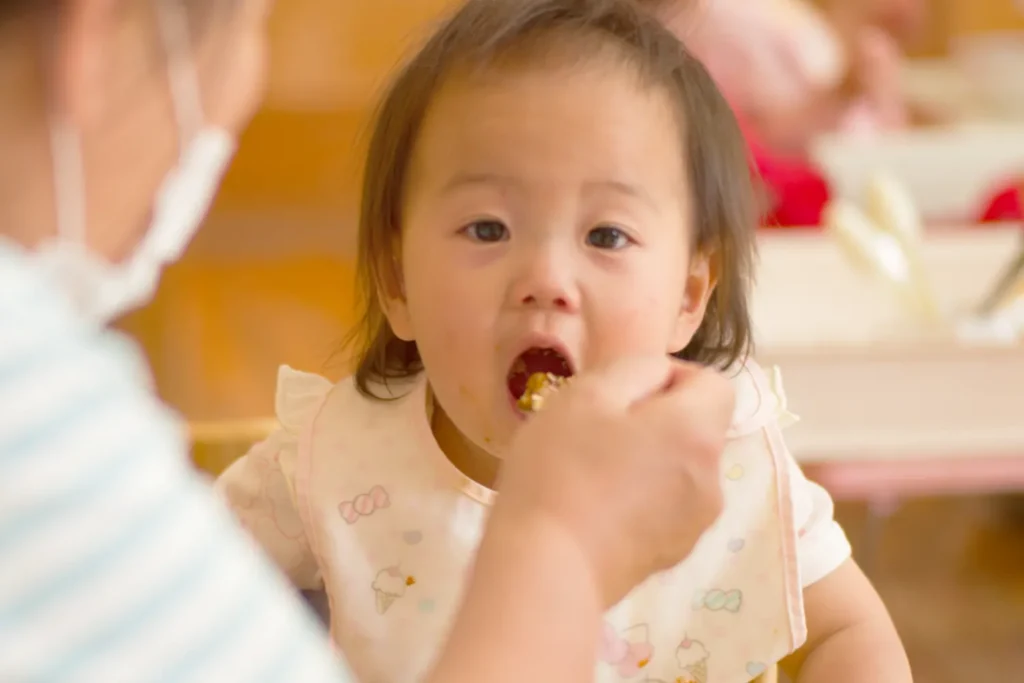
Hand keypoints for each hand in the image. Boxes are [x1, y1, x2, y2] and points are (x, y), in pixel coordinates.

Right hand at [496, 356, 733, 606]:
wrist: (546, 567)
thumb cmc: (562, 469)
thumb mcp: (587, 394)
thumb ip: (635, 369)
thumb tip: (660, 376)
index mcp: (697, 432)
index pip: (715, 384)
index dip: (673, 377)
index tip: (624, 393)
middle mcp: (712, 478)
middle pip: (696, 429)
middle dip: (656, 420)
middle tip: (597, 431)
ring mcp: (695, 523)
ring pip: (680, 469)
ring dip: (648, 460)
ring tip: (592, 472)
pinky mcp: (671, 554)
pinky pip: (666, 507)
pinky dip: (641, 498)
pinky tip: (596, 508)